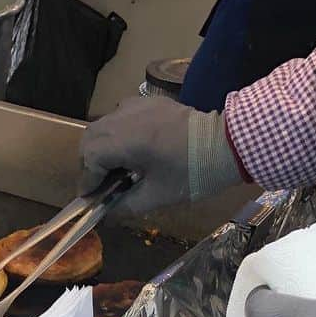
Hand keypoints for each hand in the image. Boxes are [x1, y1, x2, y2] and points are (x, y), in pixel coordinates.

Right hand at [80, 96, 240, 216]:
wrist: (227, 143)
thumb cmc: (193, 173)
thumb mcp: (156, 197)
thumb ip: (125, 206)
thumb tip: (106, 214)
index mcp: (127, 141)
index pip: (92, 158)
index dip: (88, 180)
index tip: (90, 198)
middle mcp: (126, 118)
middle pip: (91, 138)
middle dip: (89, 162)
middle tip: (100, 184)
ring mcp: (136, 106)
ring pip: (102, 125)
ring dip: (101, 147)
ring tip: (115, 168)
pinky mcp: (148, 102)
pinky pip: (120, 116)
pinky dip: (116, 133)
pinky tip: (130, 149)